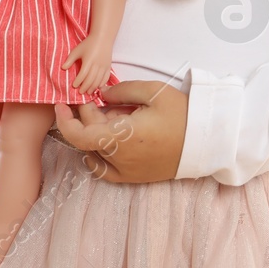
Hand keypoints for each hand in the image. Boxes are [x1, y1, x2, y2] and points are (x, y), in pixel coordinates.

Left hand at [52, 80, 187, 183]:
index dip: (66, 118)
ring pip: (94, 153)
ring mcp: (126, 171)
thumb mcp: (154, 92)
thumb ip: (123, 90)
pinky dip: (96, 158)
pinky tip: (101, 145)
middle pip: (88, 138)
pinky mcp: (134, 177)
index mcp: (121, 136)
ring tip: (111, 118)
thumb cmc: (182, 114)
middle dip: (88, 116)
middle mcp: (119, 158)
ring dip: (94, 135)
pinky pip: (104, 171)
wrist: (205, 141)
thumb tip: (102, 94)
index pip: (79, 133)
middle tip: (99, 99)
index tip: (63, 103)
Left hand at [60, 36, 112, 95]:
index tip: (74, 86)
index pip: (83, 74)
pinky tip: (98, 87)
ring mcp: (104, 66)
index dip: (78, 81)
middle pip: (91, 79)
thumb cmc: (88, 44)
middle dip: (85, 87)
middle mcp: (97, 64)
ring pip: (99, 80)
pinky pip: (106, 77)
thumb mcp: (77, 50)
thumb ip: (70, 60)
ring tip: (88, 92)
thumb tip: (63, 68)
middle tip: (80, 92)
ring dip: (93, 87)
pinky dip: (102, 83)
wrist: (103, 38)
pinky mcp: (109, 66)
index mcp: (89, 60)